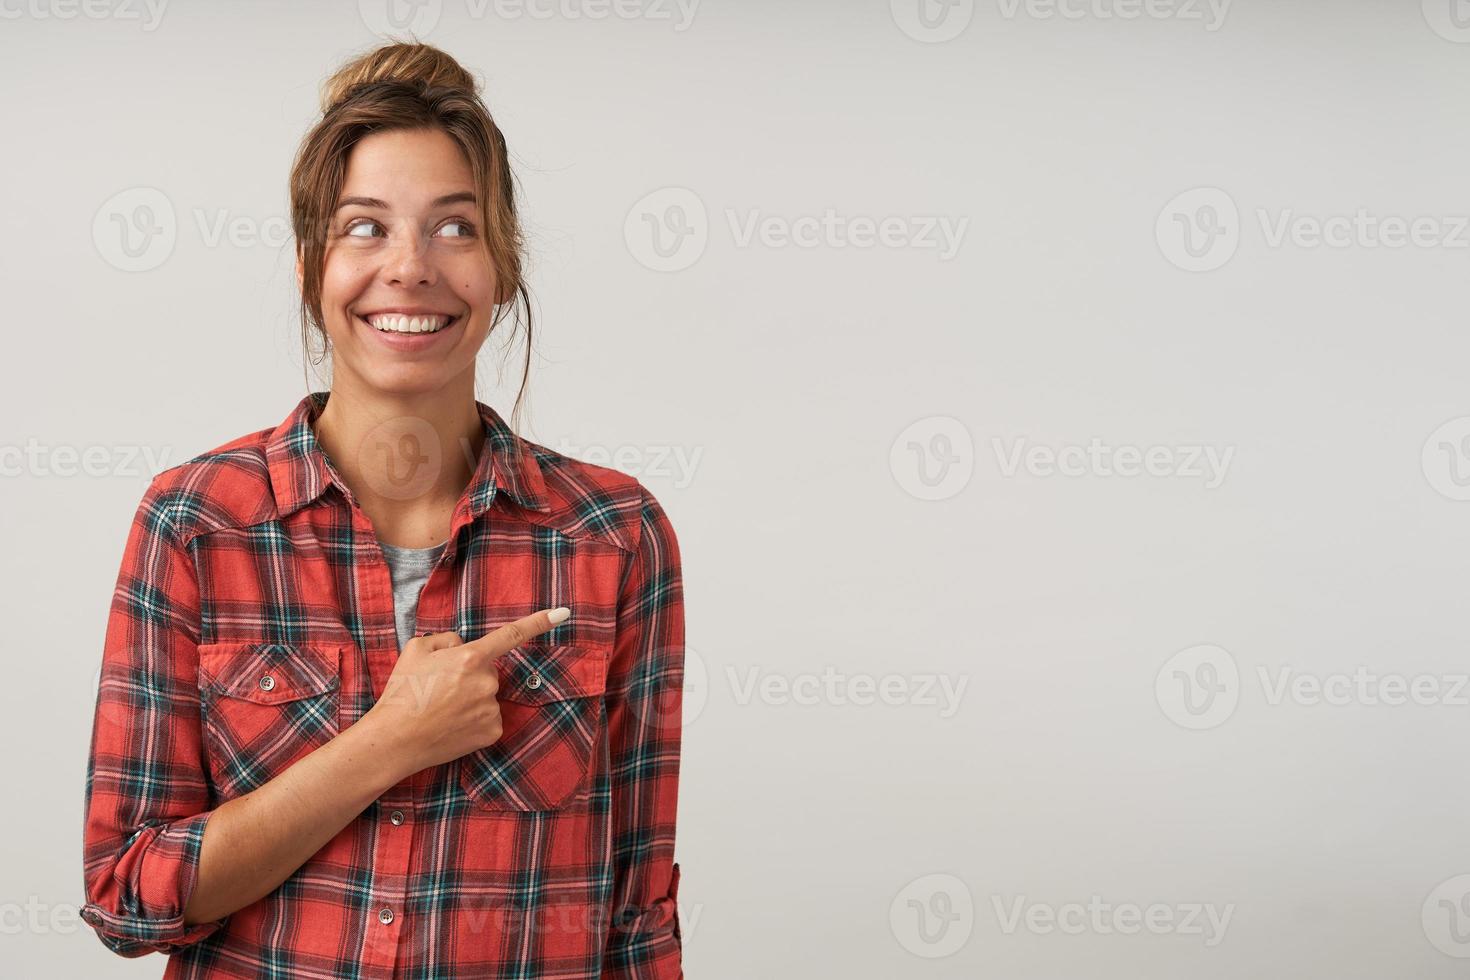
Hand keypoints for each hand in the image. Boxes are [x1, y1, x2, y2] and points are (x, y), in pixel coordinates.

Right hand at [364, 606, 569, 776]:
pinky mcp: (492, 732)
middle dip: (470, 675)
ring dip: (471, 699)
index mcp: (471, 657)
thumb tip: (462, 645)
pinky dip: (473, 721)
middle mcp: (487, 682)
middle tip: (439, 689)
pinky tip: (451, 725)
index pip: (512, 635)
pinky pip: (488, 718)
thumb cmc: (402, 692)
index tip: (564, 613)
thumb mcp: (416, 650)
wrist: (394, 739)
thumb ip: (446, 639)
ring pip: (487, 696)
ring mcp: (492, 709)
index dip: (539, 622)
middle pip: (489, 671)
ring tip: (440, 709)